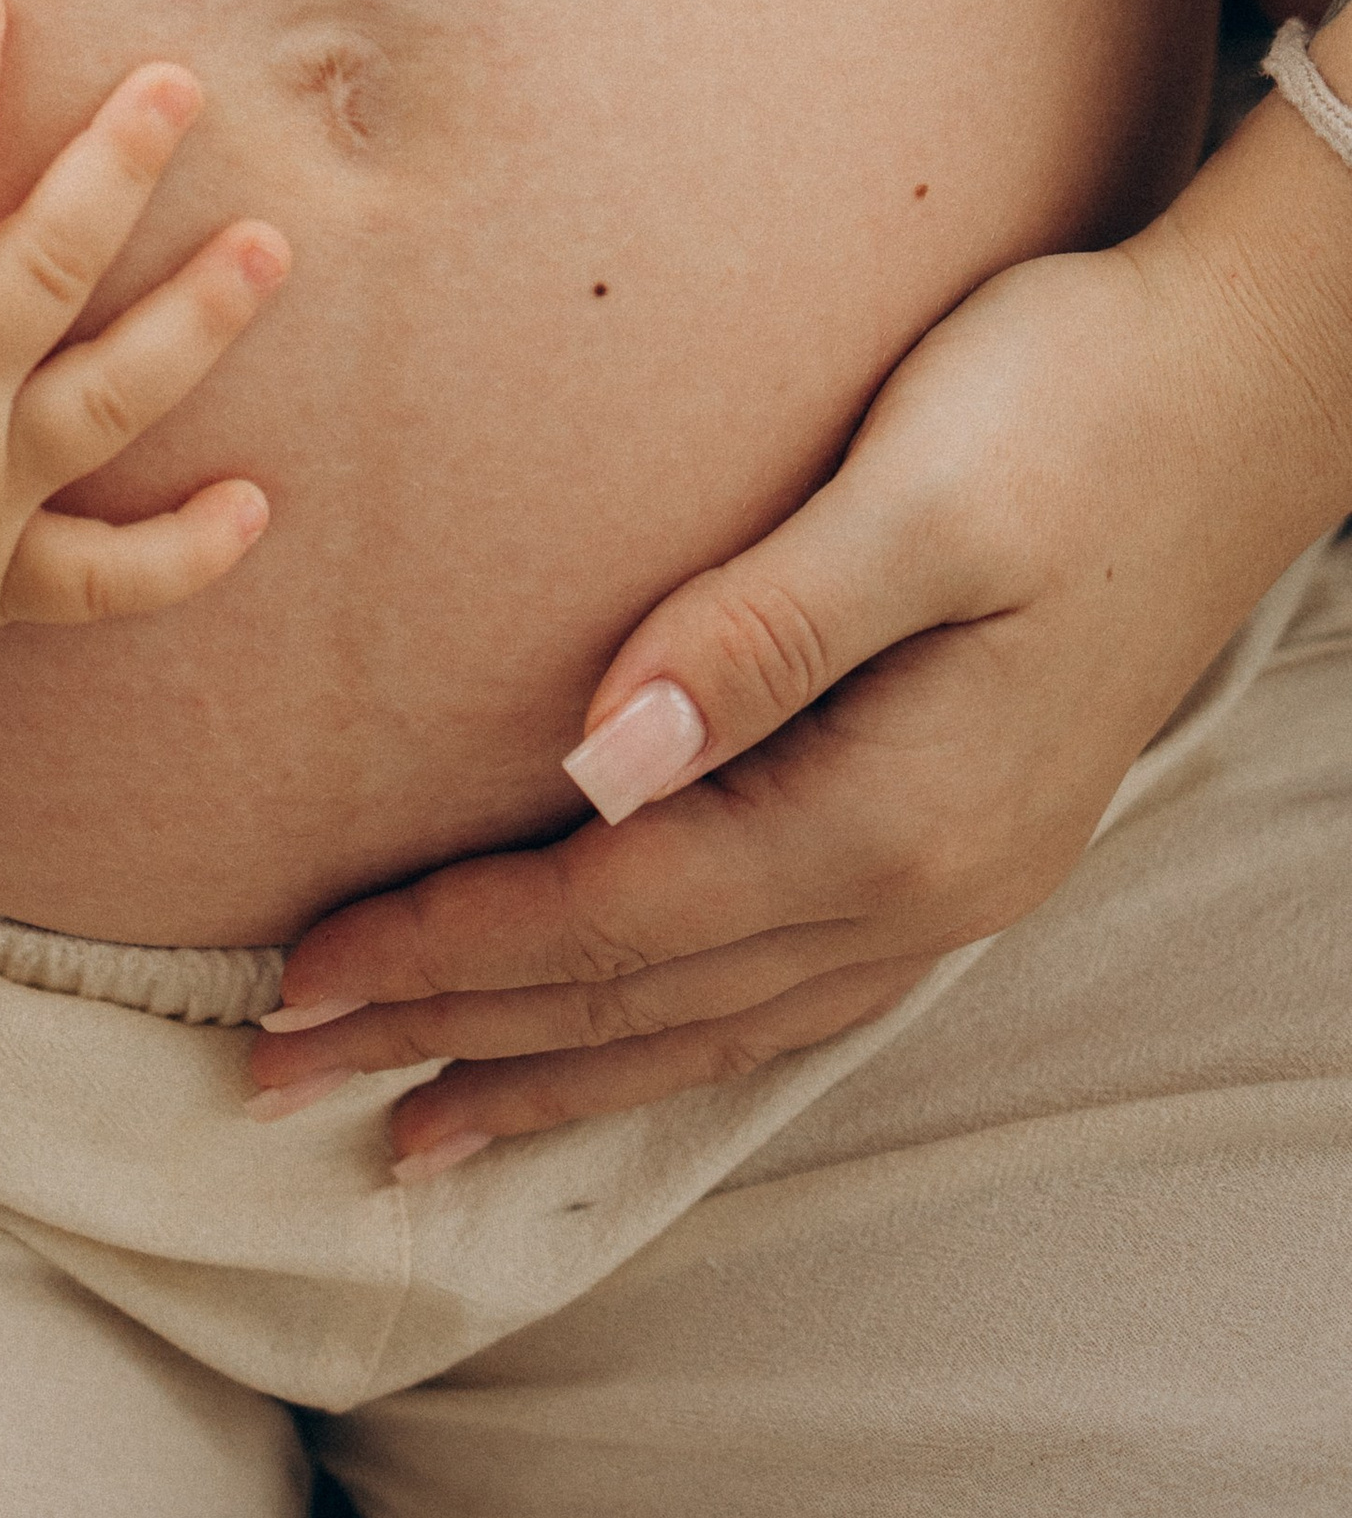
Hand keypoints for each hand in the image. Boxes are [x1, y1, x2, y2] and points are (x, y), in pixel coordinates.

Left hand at [248, 73, 1351, 1172]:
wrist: (1241, 389)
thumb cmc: (1070, 404)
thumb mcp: (922, 491)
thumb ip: (763, 626)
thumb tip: (598, 754)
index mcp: (893, 808)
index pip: (612, 914)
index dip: (445, 951)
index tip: (294, 979)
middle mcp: (922, 886)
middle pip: (638, 999)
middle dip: (448, 1043)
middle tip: (275, 1081)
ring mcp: (953, 883)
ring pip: (704, 1025)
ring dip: (544, 1074)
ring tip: (410, 1127)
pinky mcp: (959, 839)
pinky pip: (772, 995)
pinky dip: (659, 1040)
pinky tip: (604, 1051)